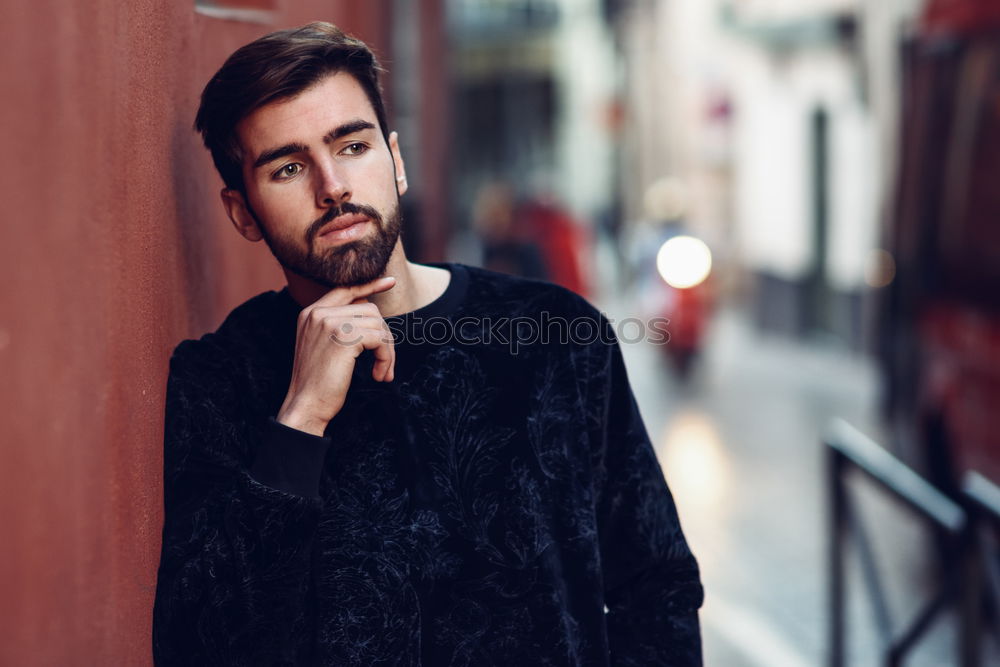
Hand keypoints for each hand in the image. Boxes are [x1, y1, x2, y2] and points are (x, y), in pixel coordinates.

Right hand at [276, 276, 396, 435]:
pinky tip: (380, 375)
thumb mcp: (323, 347)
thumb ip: (339, 325)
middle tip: (386, 363)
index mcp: (310, 313)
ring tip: (382, 372)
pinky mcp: (343, 337)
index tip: (390, 281)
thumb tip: (369, 308)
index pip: (345, 289)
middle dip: (384, 336)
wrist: (305, 405)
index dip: (369, 285)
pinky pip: (380, 339)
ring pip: (378, 324)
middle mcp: (317, 313)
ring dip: (388, 351)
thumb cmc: (318, 383)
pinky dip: (387, 358)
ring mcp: (329, 322)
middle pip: (369, 309)